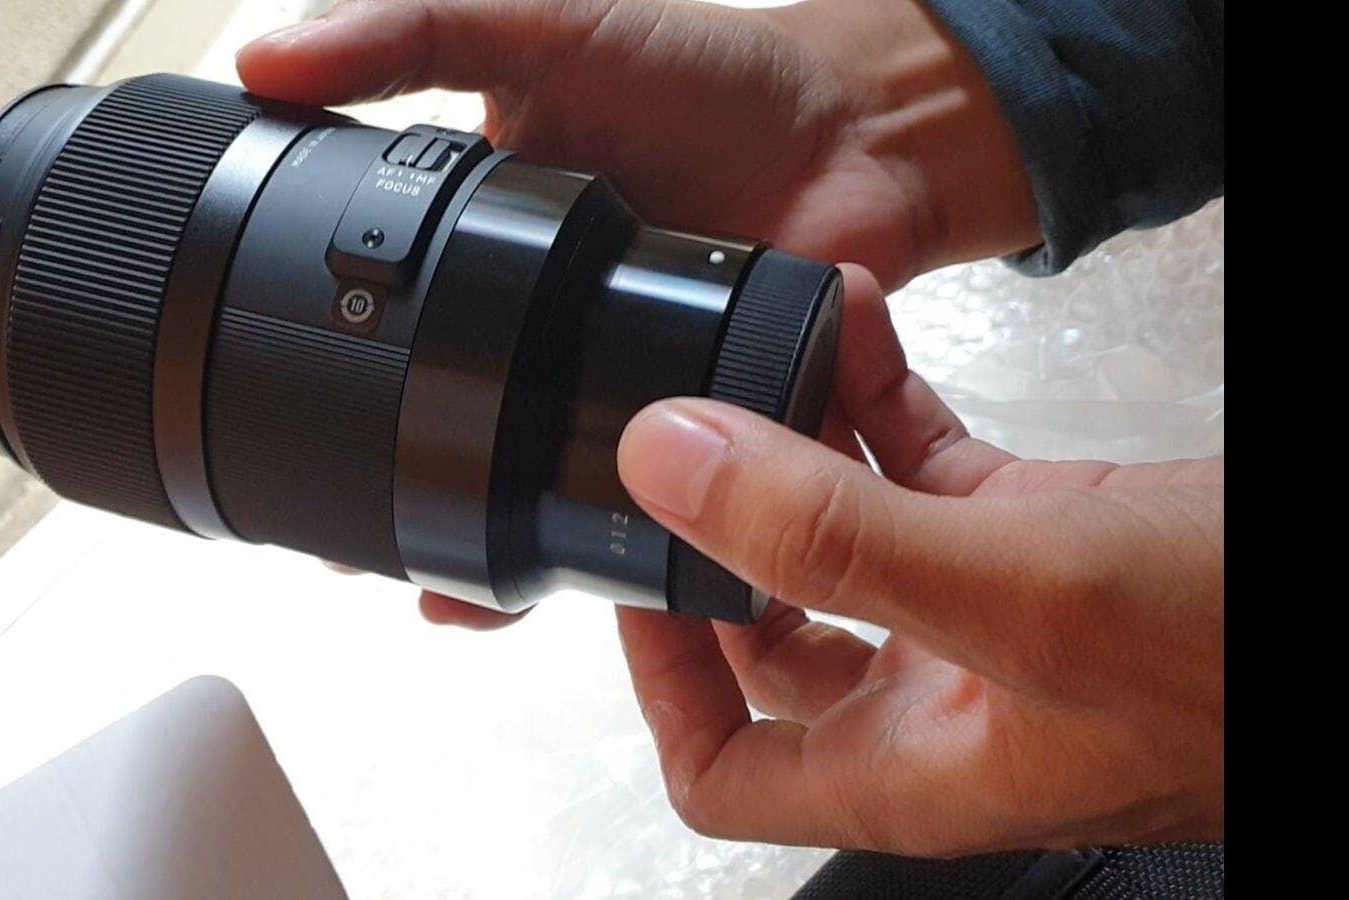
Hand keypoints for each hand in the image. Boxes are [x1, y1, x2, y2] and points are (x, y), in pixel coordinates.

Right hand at [243, 0, 1045, 627]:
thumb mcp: (541, 34)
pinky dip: (631, 561)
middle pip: (458, 441)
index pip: (390, 338)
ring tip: (445, 593)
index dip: (336, 397)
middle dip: (405, 512)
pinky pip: (667, 518)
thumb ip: (412, 37)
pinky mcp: (718, 438)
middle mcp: (553, 343)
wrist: (866, 132)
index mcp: (496, 260)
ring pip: (548, 497)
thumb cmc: (714, 77)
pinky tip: (584, 587)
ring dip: (498, 554)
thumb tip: (268, 61)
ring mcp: (633, 396)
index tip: (286, 443)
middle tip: (355, 555)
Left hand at [611, 264, 1222, 853]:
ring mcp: (995, 615)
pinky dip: (885, 399)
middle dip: (722, 520)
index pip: (726, 768)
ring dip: (795, 433)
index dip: (658, 681)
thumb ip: (835, 538)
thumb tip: (670, 468)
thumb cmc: (1249, 655)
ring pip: (847, 528)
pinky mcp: (1050, 537)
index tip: (630, 565)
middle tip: (681, 427)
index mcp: (915, 763)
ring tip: (765, 336)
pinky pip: (931, 468)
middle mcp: (942, 698)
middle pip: (772, 630)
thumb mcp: (1020, 592)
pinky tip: (864, 322)